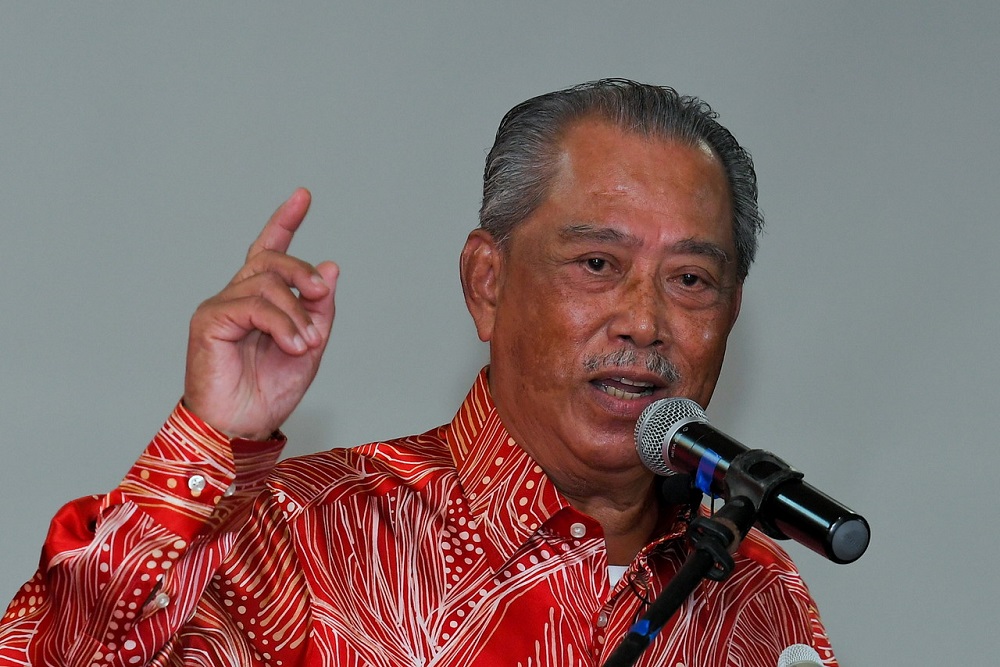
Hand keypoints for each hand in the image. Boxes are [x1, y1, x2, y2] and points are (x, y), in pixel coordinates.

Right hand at [184, 188, 338, 439]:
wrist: (241, 427)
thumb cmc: (269, 392)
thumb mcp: (309, 346)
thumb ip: (319, 309)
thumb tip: (329, 268)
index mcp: (260, 301)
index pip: (269, 251)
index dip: (285, 222)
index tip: (303, 195)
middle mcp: (236, 297)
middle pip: (271, 259)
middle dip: (301, 272)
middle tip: (321, 295)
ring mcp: (220, 307)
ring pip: (267, 284)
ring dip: (297, 314)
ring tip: (305, 344)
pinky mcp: (209, 320)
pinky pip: (254, 305)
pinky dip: (281, 323)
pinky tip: (292, 343)